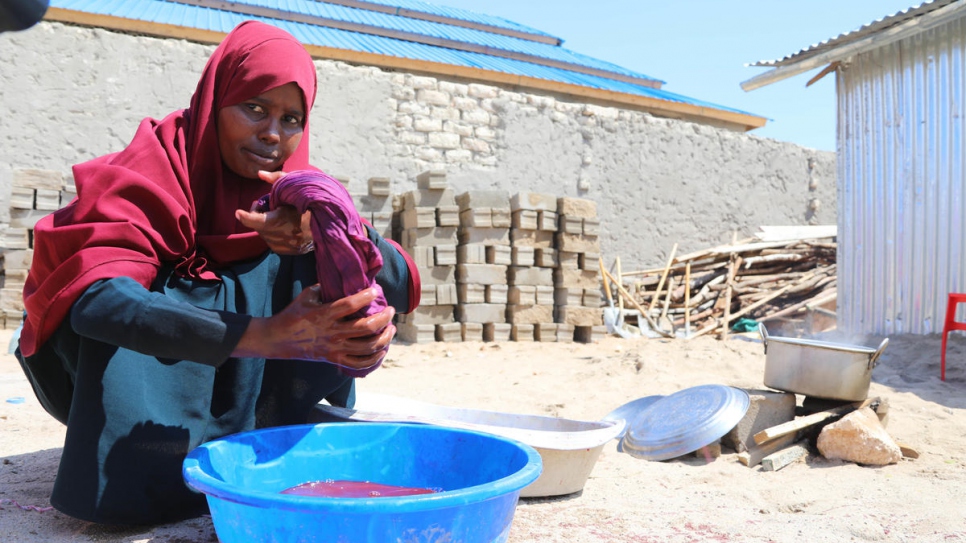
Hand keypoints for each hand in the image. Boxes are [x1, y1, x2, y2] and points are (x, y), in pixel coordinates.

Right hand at [234, 286, 395, 370]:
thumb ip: (326, 287)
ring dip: (384, 338)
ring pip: (367, 347)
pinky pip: (359, 364)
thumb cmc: (293, 314)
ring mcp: (334, 349)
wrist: (277, 340)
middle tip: (390, 310)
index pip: (351, 304)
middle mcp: (332, 333)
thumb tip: (346, 281)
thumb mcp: (307, 295)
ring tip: (391, 328)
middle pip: (366, 328)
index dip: (367, 296)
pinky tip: (382, 349)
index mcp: (325, 314)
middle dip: (384, 318)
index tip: (376, 290)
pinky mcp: (334, 360)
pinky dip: (374, 358)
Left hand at [235, 170, 313, 254]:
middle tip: (268, 206)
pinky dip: (275, 234)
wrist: (331, 222)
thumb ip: (276, 179)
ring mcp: (285, 246)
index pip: (253, 220)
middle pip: (258, 226)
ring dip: (267, 225)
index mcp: (277, 220)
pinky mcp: (290, 251)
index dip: (245, 215)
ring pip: (265, 235)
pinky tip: (285, 226)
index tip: (238, 212)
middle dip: (259, 216)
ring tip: (279, 215)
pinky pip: (274, 242)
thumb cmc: (312, 202)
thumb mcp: (295, 186)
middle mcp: (279, 236)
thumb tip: (260, 174)